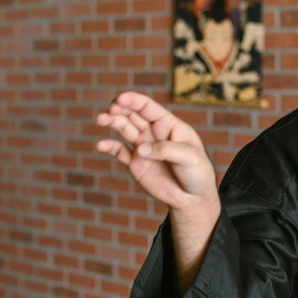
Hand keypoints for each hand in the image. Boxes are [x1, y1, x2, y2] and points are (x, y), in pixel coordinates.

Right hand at [95, 91, 217, 210]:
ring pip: (124, 129)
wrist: (193, 198)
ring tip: (101, 119)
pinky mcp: (135, 163)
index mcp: (168, 125)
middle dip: (120, 109)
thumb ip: (166, 150)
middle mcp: (153, 133)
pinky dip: (109, 147)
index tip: (120, 99)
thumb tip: (141, 148)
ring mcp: (143, 147)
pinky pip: (119, 152)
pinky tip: (100, 145)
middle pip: (132, 115)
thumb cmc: (197, 172)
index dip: (133, 101)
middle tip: (110, 110)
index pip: (148, 107)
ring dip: (112, 122)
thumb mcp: (190, 157)